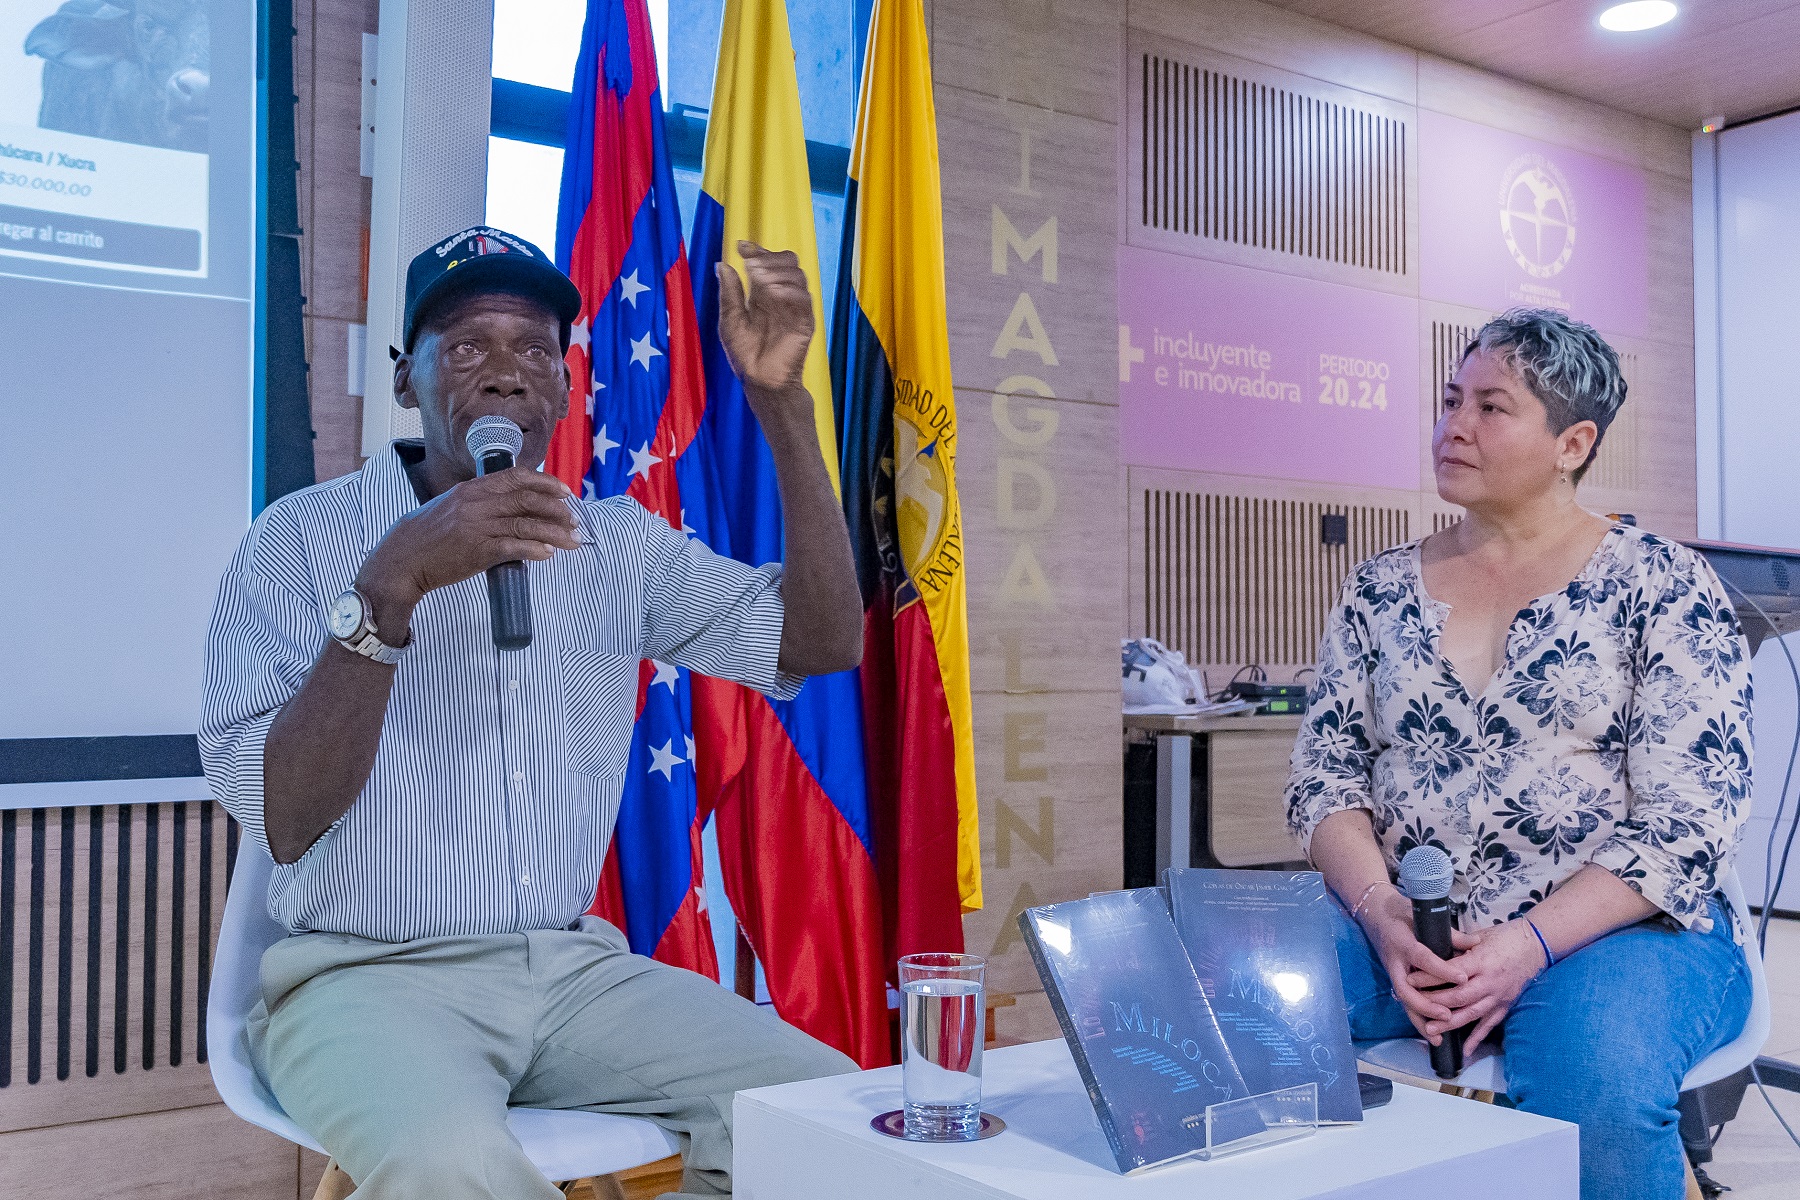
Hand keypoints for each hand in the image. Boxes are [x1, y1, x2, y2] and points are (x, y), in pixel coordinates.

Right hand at [355, 467, 579, 636]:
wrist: (403, 559)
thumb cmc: (430, 534)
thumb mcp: (453, 506)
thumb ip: (482, 501)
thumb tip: (516, 505)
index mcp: (472, 488)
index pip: (517, 477)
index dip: (545, 482)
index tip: (564, 492)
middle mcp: (476, 503)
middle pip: (528, 500)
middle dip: (557, 510)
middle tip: (574, 520)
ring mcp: (477, 527)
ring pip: (527, 524)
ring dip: (555, 532)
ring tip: (572, 540)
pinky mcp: (477, 551)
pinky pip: (514, 547)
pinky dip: (535, 549)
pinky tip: (549, 553)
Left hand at [716, 240, 816, 433]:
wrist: (760, 380)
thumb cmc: (744, 354)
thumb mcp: (729, 319)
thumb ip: (729, 292)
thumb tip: (722, 264)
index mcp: (762, 294)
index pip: (767, 262)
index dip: (757, 250)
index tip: (741, 247)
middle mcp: (780, 297)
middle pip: (787, 262)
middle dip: (770, 258)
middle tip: (751, 266)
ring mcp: (794, 308)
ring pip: (798, 275)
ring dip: (777, 272)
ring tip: (759, 280)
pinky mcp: (805, 322)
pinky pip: (804, 298)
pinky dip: (789, 291)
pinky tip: (773, 294)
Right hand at [1358, 885, 1470, 1041]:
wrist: (1375, 913)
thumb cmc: (1401, 913)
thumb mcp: (1422, 916)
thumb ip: (1450, 933)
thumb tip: (1476, 942)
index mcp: (1404, 943)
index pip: (1424, 959)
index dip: (1442, 969)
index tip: (1462, 978)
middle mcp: (1396, 963)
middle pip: (1407, 991)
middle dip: (1427, 1006)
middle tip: (1447, 1015)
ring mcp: (1394, 973)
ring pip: (1405, 1003)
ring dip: (1421, 1021)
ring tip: (1439, 1038)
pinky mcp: (1397, 980)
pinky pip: (1406, 1003)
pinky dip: (1418, 1019)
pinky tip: (1431, 1034)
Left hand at [1408, 919, 1545, 1054]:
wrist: (1535, 945)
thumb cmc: (1505, 937)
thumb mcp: (1478, 936)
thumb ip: (1457, 948)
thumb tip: (1432, 956)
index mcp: (1482, 961)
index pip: (1452, 972)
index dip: (1430, 977)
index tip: (1411, 980)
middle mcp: (1490, 981)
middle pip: (1460, 996)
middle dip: (1435, 1003)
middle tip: (1415, 1005)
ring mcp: (1499, 996)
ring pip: (1472, 1013)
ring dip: (1450, 1023)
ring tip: (1431, 1030)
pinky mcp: (1505, 1005)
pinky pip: (1490, 1024)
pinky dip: (1477, 1038)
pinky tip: (1466, 1050)